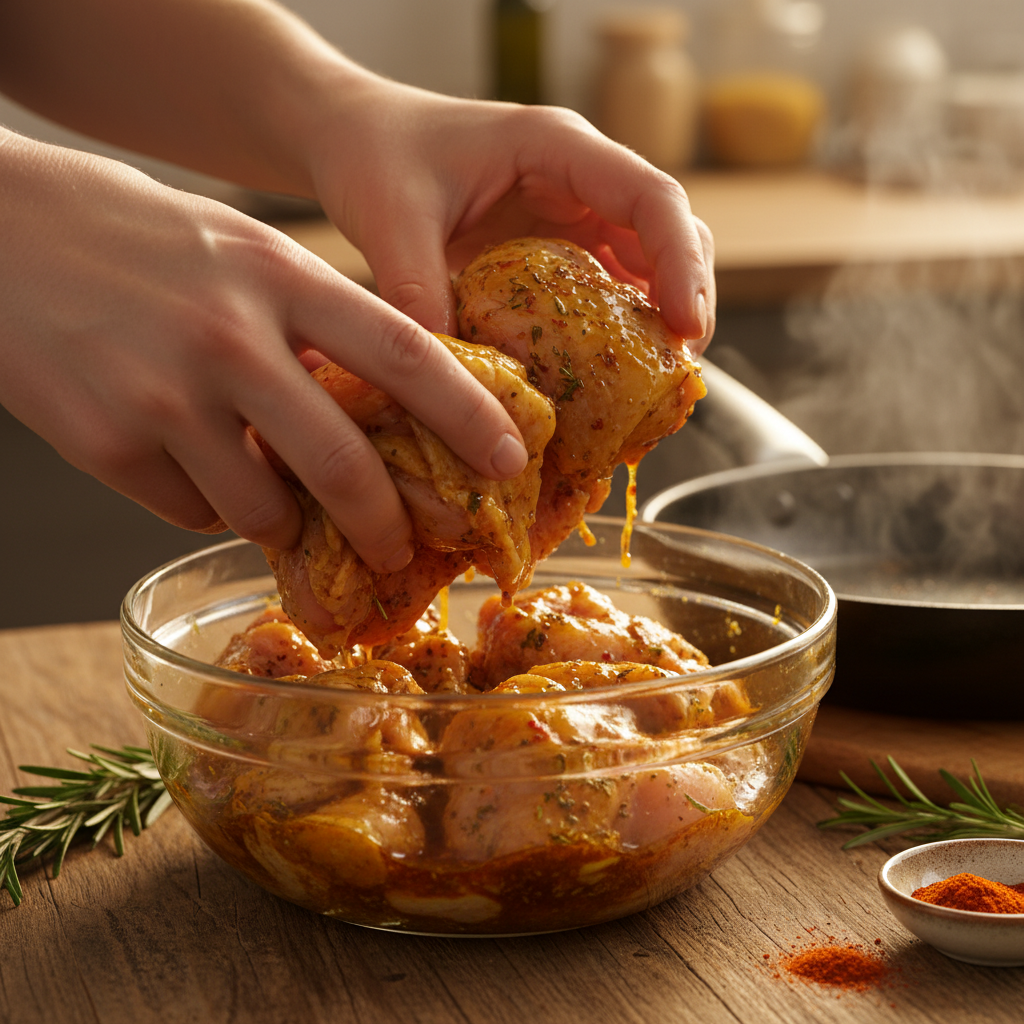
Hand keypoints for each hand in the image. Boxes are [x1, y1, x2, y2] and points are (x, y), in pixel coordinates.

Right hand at [0, 130, 526, 569]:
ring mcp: (163, 394)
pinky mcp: (104, 444)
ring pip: (261, 509)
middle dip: (386, 524)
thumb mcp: (242, 252)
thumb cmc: (140, 241)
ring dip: (286, 525)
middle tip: (405, 551)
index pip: (402, 349)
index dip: (467, 413)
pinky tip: (193, 469)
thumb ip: (311, 324)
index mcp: (279, 275)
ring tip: (280, 508)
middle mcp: (229, 336)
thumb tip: (377, 414)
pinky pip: (189, 510)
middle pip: (342, 462)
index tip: (510, 461)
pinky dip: (210, 507)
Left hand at [306, 77, 715, 354]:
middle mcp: (579, 179)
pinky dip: (618, 333)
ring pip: (648, 264)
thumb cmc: (376, 155)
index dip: (679, 261)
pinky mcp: (556, 252)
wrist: (353, 139)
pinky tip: (609, 377)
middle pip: (670, 232)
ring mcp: (572, 215)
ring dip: (659, 321)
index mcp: (555, 147)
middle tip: (679, 368)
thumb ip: (416, 289)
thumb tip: (447, 381)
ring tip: (657, 384)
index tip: (685, 325)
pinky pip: (607, 290)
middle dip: (687, 297)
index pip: (648, 196)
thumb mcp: (390, 218)